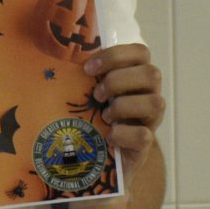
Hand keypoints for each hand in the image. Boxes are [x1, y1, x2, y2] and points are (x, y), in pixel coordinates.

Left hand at [83, 42, 164, 159]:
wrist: (107, 156)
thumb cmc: (98, 115)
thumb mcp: (92, 91)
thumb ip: (87, 74)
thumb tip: (54, 54)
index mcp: (138, 75)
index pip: (141, 52)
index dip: (116, 55)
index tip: (89, 68)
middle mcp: (150, 94)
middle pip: (152, 74)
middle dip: (118, 80)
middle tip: (97, 94)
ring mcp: (151, 119)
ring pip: (155, 103)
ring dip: (123, 106)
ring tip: (104, 115)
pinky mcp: (145, 144)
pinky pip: (144, 135)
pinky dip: (123, 134)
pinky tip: (109, 135)